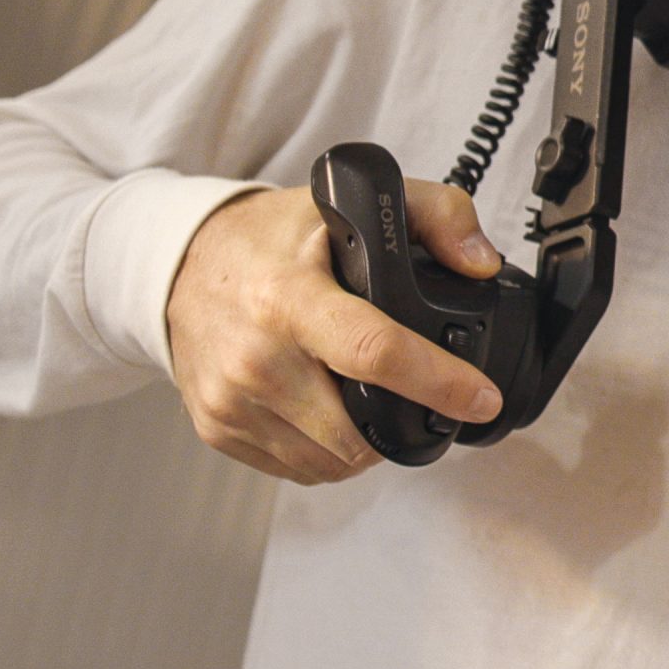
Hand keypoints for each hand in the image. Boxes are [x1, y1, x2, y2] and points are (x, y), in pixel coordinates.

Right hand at [166, 182, 505, 482]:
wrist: (184, 262)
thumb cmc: (273, 236)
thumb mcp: (355, 200)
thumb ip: (438, 215)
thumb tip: (481, 262)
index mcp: (290, 298)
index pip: (374, 353)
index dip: (440, 383)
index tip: (484, 399)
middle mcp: (255, 358)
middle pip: (357, 430)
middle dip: (406, 420)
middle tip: (423, 395)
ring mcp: (231, 400)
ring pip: (332, 461)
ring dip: (370, 444)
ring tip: (378, 400)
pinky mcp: (217, 428)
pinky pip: (298, 468)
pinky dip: (330, 454)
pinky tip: (338, 414)